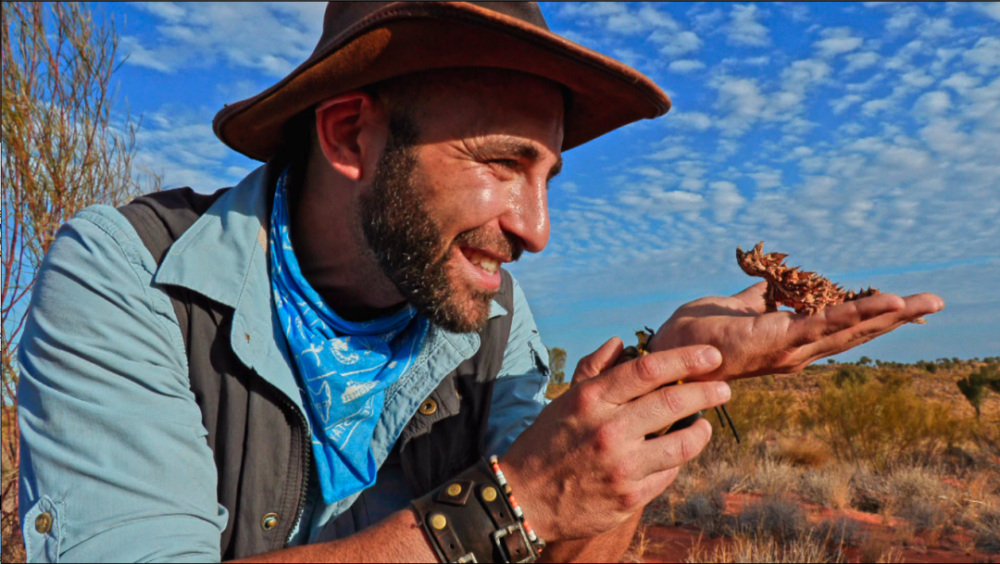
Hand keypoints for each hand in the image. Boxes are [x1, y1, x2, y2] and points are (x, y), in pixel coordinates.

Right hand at [500, 340, 730, 541]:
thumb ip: (594, 369)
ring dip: (701, 430)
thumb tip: (621, 343)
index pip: (649, 369)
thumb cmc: (546, 443)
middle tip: (724, 387)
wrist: (524, 498)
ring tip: (704, 425)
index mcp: (591, 399)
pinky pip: (668, 473)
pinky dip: (676, 461)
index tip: (711, 355)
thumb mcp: (565, 400)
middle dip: (708, 391)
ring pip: (683, 443)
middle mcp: (609, 430)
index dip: (687, 358)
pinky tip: (675, 454)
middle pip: (674, 402)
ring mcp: (621, 466)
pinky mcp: (630, 497)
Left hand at [649, 281, 944, 380]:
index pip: (841, 326)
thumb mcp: (735, 308)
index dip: (874, 315)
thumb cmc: (699, 336)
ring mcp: (788, 349)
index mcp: (790, 340)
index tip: (907, 303)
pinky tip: (879, 302)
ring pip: (846, 329)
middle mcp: (796, 351)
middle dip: (896, 317)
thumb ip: (759, 298)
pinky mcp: (776, 341)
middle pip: (856, 332)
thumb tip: (774, 284)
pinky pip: (820, 325)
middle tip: (935, 302)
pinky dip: (851, 314)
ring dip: (885, 314)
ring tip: (920, 301)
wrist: (670, 354)